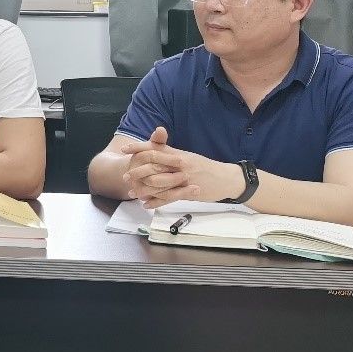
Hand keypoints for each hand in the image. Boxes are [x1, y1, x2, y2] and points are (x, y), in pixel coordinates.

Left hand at [121, 126, 243, 207]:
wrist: (227, 178)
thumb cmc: (206, 167)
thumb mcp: (188, 157)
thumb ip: (171, 154)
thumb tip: (156, 150)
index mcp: (178, 153)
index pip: (155, 148)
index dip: (139, 147)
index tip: (125, 149)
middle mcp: (179, 164)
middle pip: (153, 165)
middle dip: (137, 171)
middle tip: (125, 176)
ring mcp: (184, 178)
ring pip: (158, 183)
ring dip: (143, 188)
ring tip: (132, 192)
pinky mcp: (188, 191)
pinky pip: (168, 197)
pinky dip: (156, 201)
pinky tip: (146, 204)